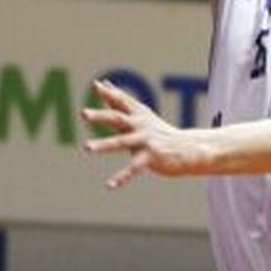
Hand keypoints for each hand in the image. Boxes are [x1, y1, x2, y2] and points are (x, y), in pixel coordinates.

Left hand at [81, 79, 202, 187]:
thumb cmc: (159, 131)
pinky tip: (109, 186)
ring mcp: (145, 140)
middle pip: (117, 118)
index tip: (96, 86)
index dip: (109, 93)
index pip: (121, 101)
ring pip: (121, 142)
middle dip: (100, 116)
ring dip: (103, 145)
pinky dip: (121, 177)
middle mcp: (140, 125)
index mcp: (138, 114)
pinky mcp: (150, 157)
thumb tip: (105, 84)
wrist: (187, 148)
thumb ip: (119, 102)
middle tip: (83, 113)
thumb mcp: (140, 114)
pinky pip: (133, 168)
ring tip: (86, 147)